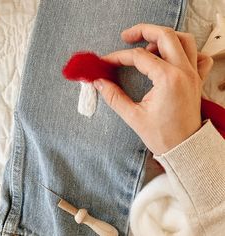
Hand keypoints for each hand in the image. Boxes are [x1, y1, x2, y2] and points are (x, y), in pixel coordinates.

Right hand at [94, 24, 212, 154]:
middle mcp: (183, 72)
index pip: (139, 57)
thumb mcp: (134, 116)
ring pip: (184, 40)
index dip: (119, 57)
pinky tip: (173, 58)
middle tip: (126, 36)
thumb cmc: (162, 136)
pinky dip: (187, 51)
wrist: (184, 148)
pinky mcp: (197, 80)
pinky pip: (199, 56)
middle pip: (165, 35)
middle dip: (143, 30)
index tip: (107, 61)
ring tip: (148, 46)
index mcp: (167, 79)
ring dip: (165, 37)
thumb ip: (114, 97)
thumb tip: (99, 82)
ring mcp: (193, 74)